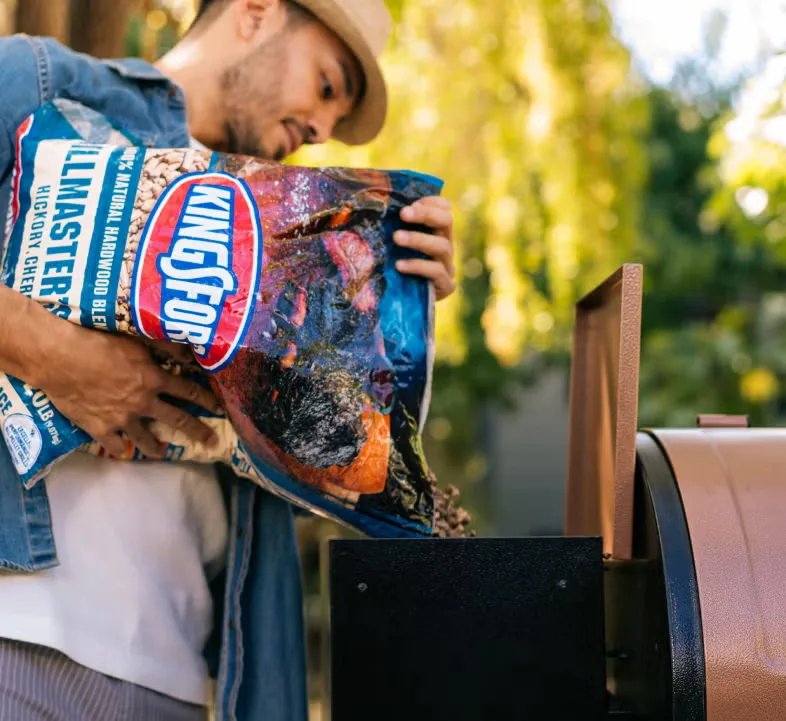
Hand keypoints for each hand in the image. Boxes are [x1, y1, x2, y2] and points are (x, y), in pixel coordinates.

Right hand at [33, 323, 219, 457]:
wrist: (60, 358)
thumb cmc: (97, 342)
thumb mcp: (136, 339)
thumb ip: (165, 347)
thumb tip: (189, 353)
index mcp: (154, 379)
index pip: (189, 391)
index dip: (207, 400)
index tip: (218, 408)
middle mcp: (144, 402)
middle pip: (178, 419)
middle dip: (197, 431)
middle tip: (211, 441)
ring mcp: (122, 418)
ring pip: (145, 438)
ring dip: (155, 446)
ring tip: (161, 452)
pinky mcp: (100, 428)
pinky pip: (116, 444)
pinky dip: (121, 447)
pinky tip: (124, 449)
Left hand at [395, 196, 456, 300]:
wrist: (404, 305)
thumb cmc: (395, 269)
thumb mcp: (394, 246)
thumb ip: (391, 227)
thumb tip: (369, 205)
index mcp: (437, 232)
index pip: (444, 209)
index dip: (431, 202)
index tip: (410, 202)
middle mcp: (446, 246)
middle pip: (447, 222)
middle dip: (426, 214)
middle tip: (403, 213)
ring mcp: (448, 266)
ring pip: (441, 246)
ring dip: (418, 239)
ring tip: (396, 237)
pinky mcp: (446, 286)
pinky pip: (436, 272)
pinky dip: (417, 266)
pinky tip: (399, 265)